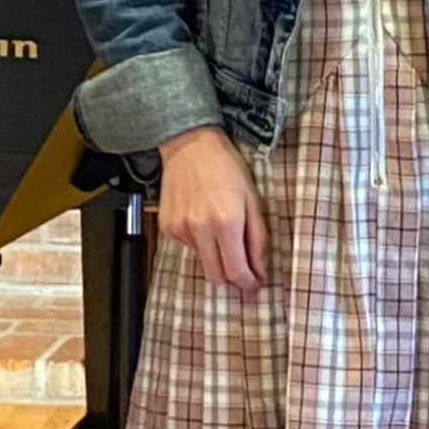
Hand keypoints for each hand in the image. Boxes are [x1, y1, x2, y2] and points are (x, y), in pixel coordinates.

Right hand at [158, 125, 267, 293]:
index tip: (254, 283)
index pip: (236, 272)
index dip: (248, 283)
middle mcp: (201, 230)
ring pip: (201, 262)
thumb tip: (261, 270)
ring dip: (214, 255)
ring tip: (219, 227)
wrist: (190, 145)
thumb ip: (258, 238)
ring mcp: (181, 229)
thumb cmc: (226, 167)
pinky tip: (201, 217)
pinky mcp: (167, 227)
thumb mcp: (253, 199)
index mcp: (227, 222)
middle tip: (241, 264)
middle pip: (216, 276)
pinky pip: (187, 246)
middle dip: (231, 276)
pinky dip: (198, 240)